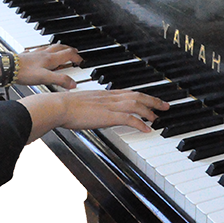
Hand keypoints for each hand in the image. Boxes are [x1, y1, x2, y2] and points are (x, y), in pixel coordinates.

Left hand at [15, 44, 82, 88]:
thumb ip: (60, 80)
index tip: (81, 61)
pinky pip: (41, 50)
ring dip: (59, 48)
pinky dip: (46, 51)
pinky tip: (42, 54)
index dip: (77, 57)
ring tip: (62, 51)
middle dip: (70, 50)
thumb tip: (73, 84)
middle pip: (61, 47)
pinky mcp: (29, 56)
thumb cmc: (24, 72)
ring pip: (51, 47)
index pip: (68, 54)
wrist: (7, 67)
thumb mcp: (45, 78)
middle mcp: (44, 54)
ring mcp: (36, 54)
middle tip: (75, 53)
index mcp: (50, 58)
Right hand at [18, 88, 169, 142]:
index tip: (152, 99)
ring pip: (136, 105)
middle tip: (165, 106)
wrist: (57, 106)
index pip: (128, 93)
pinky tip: (147, 129)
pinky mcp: (106, 116)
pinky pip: (128, 118)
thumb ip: (91, 107)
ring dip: (149, 111)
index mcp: (104, 94)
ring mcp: (109, 106)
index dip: (142, 96)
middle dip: (153, 100)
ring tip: (158, 118)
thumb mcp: (82, 104)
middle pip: (137, 96)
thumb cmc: (64, 106)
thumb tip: (94, 113)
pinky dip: (140, 123)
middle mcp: (109, 97)